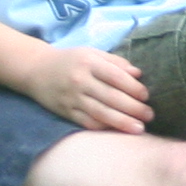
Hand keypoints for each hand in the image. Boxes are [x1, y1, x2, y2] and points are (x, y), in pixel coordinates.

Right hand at [22, 45, 152, 132]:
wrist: (36, 70)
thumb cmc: (70, 60)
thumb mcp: (91, 53)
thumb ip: (115, 62)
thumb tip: (139, 74)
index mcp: (88, 62)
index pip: (115, 76)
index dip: (133, 87)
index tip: (146, 96)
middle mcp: (80, 80)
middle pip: (111, 97)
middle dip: (133, 108)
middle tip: (150, 115)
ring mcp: (72, 98)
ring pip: (100, 113)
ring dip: (122, 122)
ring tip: (139, 129)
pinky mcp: (66, 111)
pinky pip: (87, 122)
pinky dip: (103, 127)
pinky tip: (117, 131)